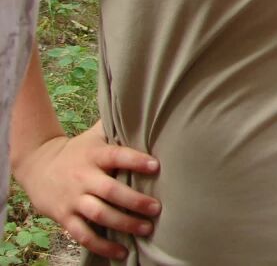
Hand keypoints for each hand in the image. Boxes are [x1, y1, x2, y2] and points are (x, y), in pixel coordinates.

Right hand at [14, 123, 160, 260]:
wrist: (38, 166)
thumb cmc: (80, 150)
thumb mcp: (95, 135)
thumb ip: (118, 125)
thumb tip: (145, 107)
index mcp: (94, 155)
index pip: (116, 156)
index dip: (135, 160)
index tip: (156, 166)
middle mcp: (84, 177)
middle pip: (109, 190)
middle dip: (134, 201)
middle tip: (156, 208)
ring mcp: (73, 199)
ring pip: (99, 214)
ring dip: (123, 223)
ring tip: (146, 229)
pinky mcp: (65, 217)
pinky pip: (84, 234)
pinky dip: (102, 245)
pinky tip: (122, 252)